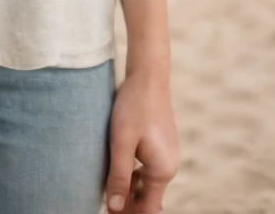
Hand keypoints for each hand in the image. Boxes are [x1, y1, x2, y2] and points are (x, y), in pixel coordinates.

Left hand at [105, 71, 179, 212]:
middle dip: (128, 205)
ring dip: (130, 190)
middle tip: (105, 204)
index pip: (147, 209)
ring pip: (148, 184)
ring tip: (108, 189)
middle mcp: (169, 165)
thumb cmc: (133, 106)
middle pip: (149, 199)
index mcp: (162, 170)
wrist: (148, 75)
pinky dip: (134, 176)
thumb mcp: (121, 142)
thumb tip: (114, 208)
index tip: (108, 212)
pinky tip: (118, 169)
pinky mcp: (162, 144)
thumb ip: (118, 176)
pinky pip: (148, 169)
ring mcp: (167, 154)